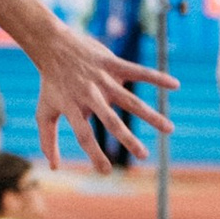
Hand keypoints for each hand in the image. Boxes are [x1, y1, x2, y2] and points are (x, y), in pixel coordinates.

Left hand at [32, 25, 171, 171]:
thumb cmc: (50, 84)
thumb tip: (54, 168)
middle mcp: (89, 95)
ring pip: (130, 100)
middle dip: (128, 139)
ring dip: (150, 115)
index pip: (84, 136)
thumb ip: (48, 140)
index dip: (94, 154)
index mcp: (72, 108)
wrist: (53, 46)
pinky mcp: (112, 64)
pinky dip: (156, 77)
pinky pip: (138, 71)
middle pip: (110, 120)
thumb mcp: (44, 112)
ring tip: (169, 129)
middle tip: (144, 155)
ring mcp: (102, 79)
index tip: (106, 172)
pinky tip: (175, 85)